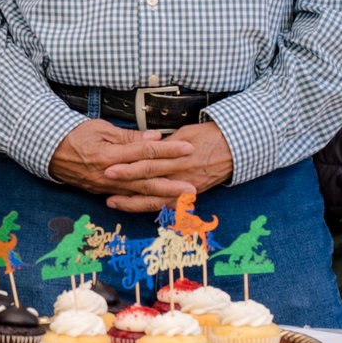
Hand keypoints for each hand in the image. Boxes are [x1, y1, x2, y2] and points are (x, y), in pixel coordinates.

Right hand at [45, 118, 226, 209]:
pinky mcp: (102, 192)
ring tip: (182, 199)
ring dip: (162, 196)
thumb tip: (154, 138)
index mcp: (108, 154)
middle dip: (171, 182)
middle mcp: (108, 174)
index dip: (168, 151)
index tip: (188, 149)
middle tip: (193, 185)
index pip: (144, 152)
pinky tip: (160, 204)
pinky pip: (128, 199)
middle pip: (145, 178)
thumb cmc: (74, 134)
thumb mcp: (100, 128)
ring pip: (139, 193)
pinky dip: (145, 202)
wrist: (47, 151)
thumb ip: (128, 136)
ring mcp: (105, 186)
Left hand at [98, 121, 234, 210]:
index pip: (148, 161)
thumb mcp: (185, 133)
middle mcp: (182, 173)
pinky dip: (151, 208)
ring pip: (156, 198)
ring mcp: (187, 186)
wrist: (236, 148)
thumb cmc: (209, 135)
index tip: (109, 165)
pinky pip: (169, 205)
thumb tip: (144, 145)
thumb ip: (163, 143)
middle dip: (125, 183)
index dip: (128, 164)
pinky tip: (135, 209)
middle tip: (104, 183)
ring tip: (112, 202)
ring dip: (133, 202)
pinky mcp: (192, 194)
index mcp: (178, 155)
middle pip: (149, 180)